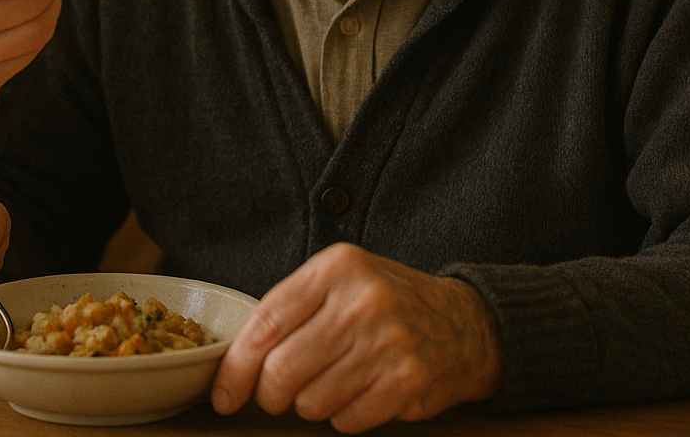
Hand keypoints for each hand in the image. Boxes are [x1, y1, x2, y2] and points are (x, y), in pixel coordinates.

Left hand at [211, 243, 501, 432]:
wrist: (465, 325)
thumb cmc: (387, 304)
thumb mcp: (340, 281)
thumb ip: (291, 309)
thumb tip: (236, 366)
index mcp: (336, 268)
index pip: (266, 323)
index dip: (236, 367)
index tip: (223, 395)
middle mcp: (361, 302)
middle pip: (281, 371)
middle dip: (269, 395)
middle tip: (275, 396)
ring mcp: (387, 343)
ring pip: (310, 401)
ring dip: (309, 405)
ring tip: (331, 384)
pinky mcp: (407, 383)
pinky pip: (345, 421)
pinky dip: (343, 417)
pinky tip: (360, 393)